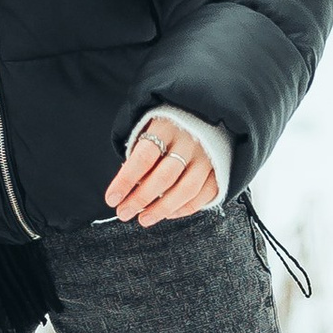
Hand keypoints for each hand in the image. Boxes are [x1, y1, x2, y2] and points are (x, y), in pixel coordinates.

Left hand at [105, 115, 219, 226]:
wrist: (207, 113)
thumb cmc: (169, 127)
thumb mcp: (150, 130)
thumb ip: (140, 156)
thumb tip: (128, 188)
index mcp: (166, 127)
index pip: (143, 157)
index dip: (126, 180)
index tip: (112, 199)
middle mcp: (189, 142)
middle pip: (164, 177)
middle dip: (140, 199)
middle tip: (123, 213)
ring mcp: (207, 157)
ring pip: (186, 190)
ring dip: (162, 209)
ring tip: (143, 219)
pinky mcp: (220, 169)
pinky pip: (204, 195)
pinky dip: (185, 208)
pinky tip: (168, 214)